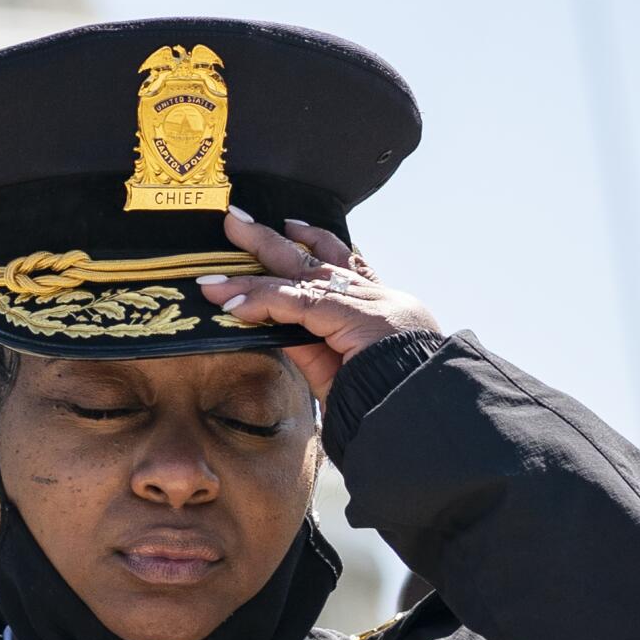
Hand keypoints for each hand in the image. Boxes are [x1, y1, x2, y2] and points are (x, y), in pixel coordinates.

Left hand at [199, 209, 440, 400]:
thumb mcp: (338, 370)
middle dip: (274, 238)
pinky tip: (232, 301)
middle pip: (319, 258)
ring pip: (304, 274)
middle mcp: (378, 299)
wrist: (420, 419)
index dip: (317, 244)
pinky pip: (300, 302)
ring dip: (256, 263)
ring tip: (218, 259)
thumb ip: (308, 345)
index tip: (290, 228)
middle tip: (237, 220)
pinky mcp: (358, 317)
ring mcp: (372, 303)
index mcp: (381, 311)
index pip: (346, 266)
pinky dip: (263, 300)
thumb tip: (269, 325)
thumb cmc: (382, 405)